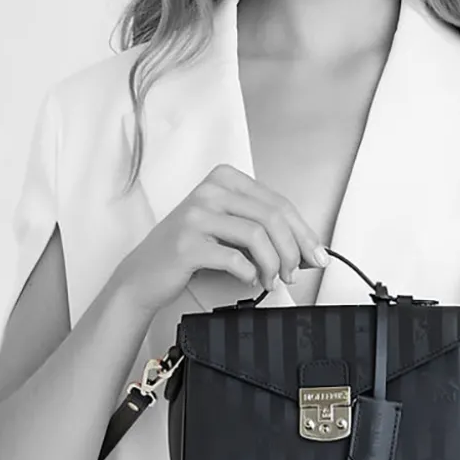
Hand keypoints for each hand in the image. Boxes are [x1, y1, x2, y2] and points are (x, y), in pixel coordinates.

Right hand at [114, 163, 328, 316]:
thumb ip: (263, 232)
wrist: (144, 275)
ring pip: (257, 235)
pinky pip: (233, 258)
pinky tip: (250, 280)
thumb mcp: (227, 230)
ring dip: (273, 264)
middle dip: (293, 250)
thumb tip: (308, 251)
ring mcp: (196, 215)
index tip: (316, 255)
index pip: (278, 203)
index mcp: (224, 179)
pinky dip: (250, 273)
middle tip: (296, 273)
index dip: (303, 232)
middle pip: (272, 217)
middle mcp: (210, 191)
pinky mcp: (187, 243)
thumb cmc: (188, 251)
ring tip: (273, 280)